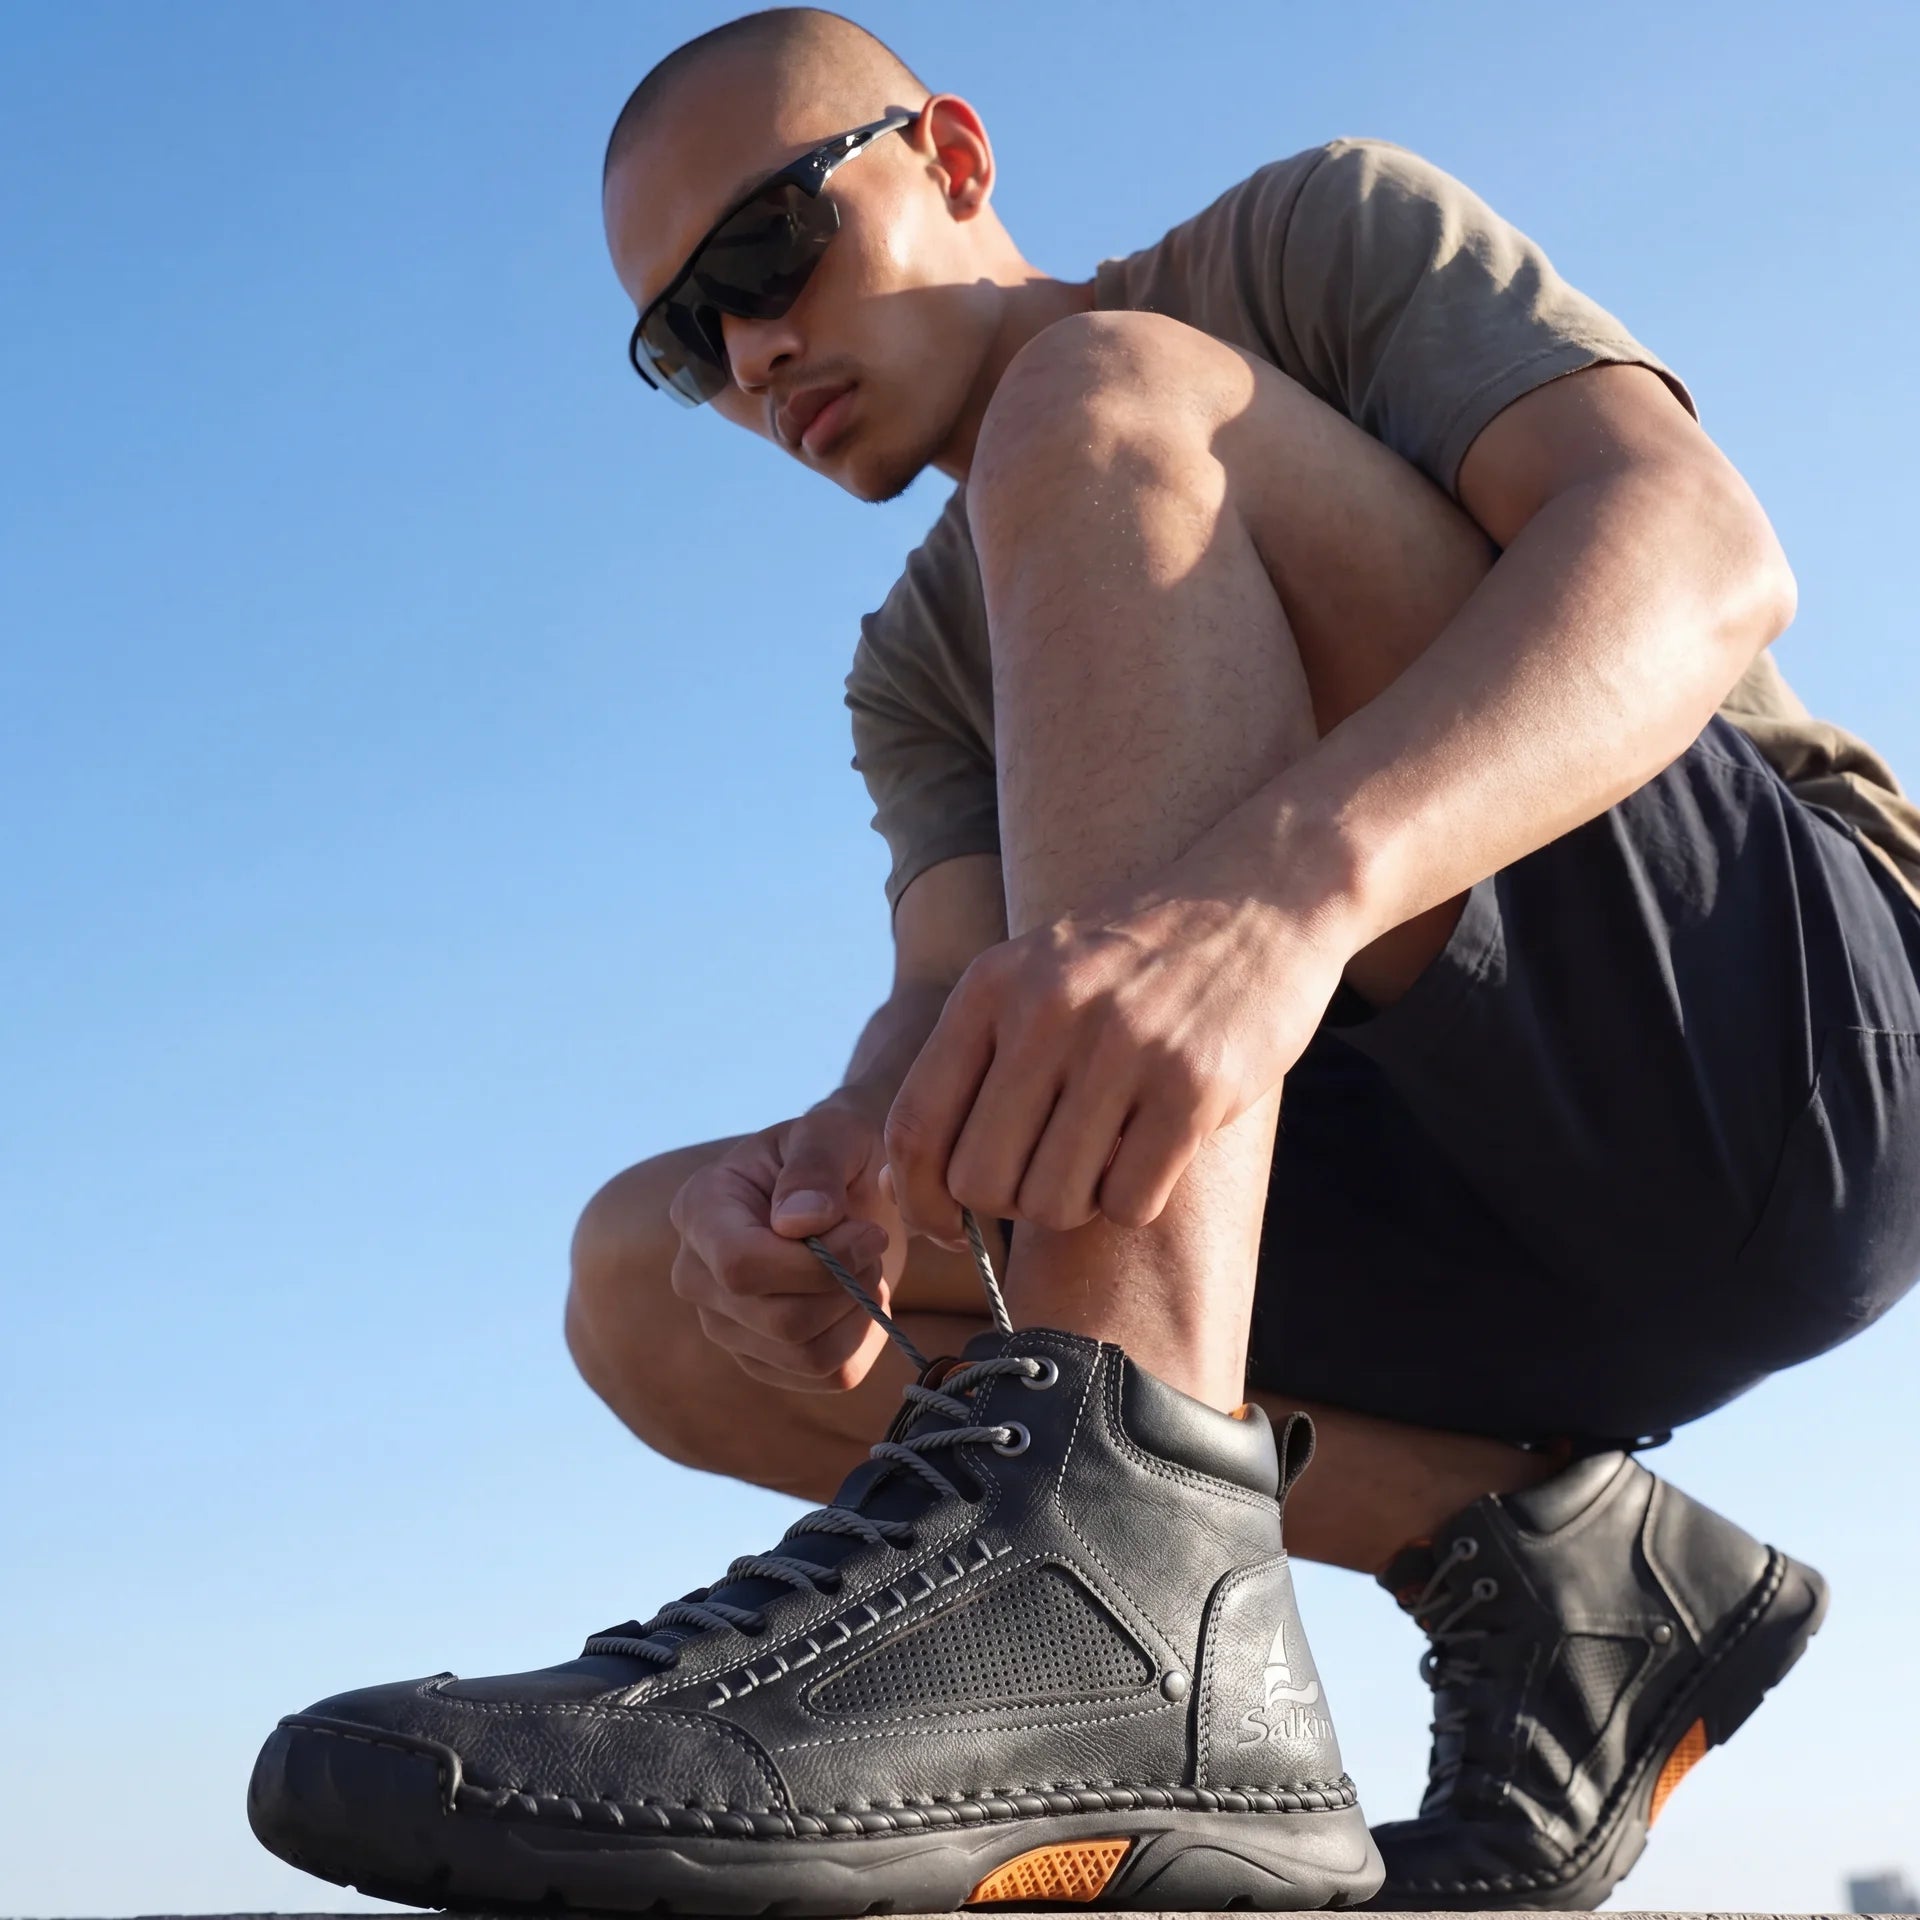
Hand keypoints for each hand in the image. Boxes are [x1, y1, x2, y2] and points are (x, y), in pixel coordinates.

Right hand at [669, 1100, 907, 1391]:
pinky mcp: (763, 1360)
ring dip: (859, 1311)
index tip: (868, 1232)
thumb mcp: (833, 1133)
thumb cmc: (835, 1153)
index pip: (741, 1266)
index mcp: (700, 1210)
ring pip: (806, 1354)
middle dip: (846, 1283)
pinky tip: (861, 1298)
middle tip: (872, 1241)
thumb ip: (816, 1165)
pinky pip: (828, 1375)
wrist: (847, 1188)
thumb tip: (801, 1222)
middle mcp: (697, 1276)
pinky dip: (864, 1338)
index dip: (815, 1262)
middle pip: (779, 1320)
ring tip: (865, 1266)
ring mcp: (725, 1325)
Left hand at [884, 870, 1350, 1244]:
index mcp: (991, 985)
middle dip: (1009, 1205)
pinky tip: (1155, 1154)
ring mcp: (1121, 1047)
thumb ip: (979, 1054)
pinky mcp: (1193, 1085)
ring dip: (1078, 1205)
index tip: (946, 1229)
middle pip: (980, 1180)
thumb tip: (917, 1180)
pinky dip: (1137, 1202)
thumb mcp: (1037, 971)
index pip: (914, 1124)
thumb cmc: (1136, 957)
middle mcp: (1046, 1011)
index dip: (919, 1198)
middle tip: (1048, 1179)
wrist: (1259, 900)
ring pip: (1054, 1204)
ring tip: (1107, 1157)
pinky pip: (1131, 1204)